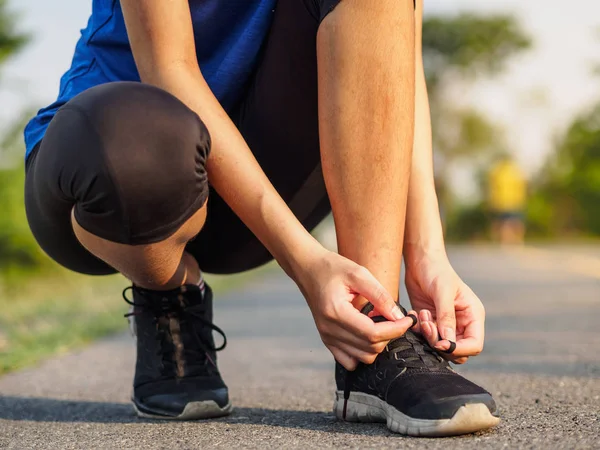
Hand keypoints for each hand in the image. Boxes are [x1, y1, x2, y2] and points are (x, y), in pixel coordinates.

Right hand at [294, 248, 414, 370]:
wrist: (308, 270)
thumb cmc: (333, 268)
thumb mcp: (359, 274)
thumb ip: (380, 296)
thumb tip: (398, 316)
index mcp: (336, 312)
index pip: (372, 333)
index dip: (395, 329)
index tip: (408, 319)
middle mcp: (329, 329)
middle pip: (370, 347)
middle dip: (389, 335)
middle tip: (394, 317)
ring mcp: (327, 337)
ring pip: (363, 357)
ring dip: (378, 343)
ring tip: (378, 322)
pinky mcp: (327, 340)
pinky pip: (350, 361)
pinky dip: (363, 352)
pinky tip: (366, 333)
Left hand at [405, 251, 484, 363]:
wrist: (420, 262)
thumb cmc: (436, 271)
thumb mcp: (443, 291)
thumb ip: (446, 316)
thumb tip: (448, 341)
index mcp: (473, 315)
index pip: (474, 345)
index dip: (459, 349)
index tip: (440, 343)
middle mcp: (462, 323)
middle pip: (457, 351)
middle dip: (440, 343)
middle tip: (427, 325)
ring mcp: (446, 324)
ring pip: (440, 346)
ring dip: (428, 336)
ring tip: (421, 315)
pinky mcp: (431, 323)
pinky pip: (427, 338)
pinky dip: (420, 331)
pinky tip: (416, 314)